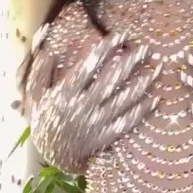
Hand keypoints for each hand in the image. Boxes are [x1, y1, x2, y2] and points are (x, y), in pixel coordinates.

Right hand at [27, 32, 162, 172]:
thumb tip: (48, 49)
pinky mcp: (106, 136)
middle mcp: (82, 107)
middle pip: (111, 80)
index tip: (121, 36)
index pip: (89, 66)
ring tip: (158, 70)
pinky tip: (156, 99)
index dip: (106, 49)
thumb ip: (39, 72)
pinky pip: (127, 122)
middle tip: (147, 49)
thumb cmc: (45, 120)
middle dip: (130, 63)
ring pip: (123, 100)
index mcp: (65, 93)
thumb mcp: (34, 96)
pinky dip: (142, 111)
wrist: (53, 156)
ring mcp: (96, 123)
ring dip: (142, 84)